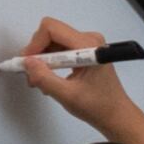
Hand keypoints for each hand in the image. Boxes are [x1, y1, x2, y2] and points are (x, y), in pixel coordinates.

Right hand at [2, 13, 143, 143]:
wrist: (116, 115)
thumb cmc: (97, 107)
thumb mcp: (67, 95)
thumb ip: (44, 78)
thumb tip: (27, 62)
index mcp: (88, 45)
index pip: (51, 29)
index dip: (35, 43)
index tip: (28, 63)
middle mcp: (89, 39)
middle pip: (51, 34)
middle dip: (37, 53)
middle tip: (32, 76)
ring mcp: (88, 45)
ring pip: (53, 42)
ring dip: (42, 60)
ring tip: (40, 82)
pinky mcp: (86, 52)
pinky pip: (60, 50)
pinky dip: (50, 63)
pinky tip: (50, 80)